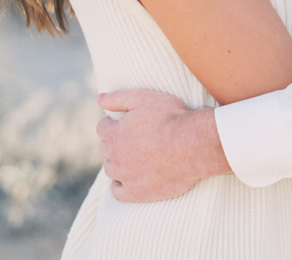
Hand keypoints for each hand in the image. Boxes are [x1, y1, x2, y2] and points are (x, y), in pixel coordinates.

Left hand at [96, 89, 229, 201]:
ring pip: (110, 169)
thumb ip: (118, 98)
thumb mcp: (144, 98)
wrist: (193, 145)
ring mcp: (125, 177)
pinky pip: (117, 192)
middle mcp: (116, 157)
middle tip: (130, 137)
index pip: (102, 128)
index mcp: (115, 134)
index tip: (122, 122)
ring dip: (116, 162)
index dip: (112, 123)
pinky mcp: (137, 193)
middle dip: (114, 142)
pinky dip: (120, 184)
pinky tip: (129, 177)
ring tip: (131, 156)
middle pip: (105, 149)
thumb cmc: (170, 118)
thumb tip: (99, 98)